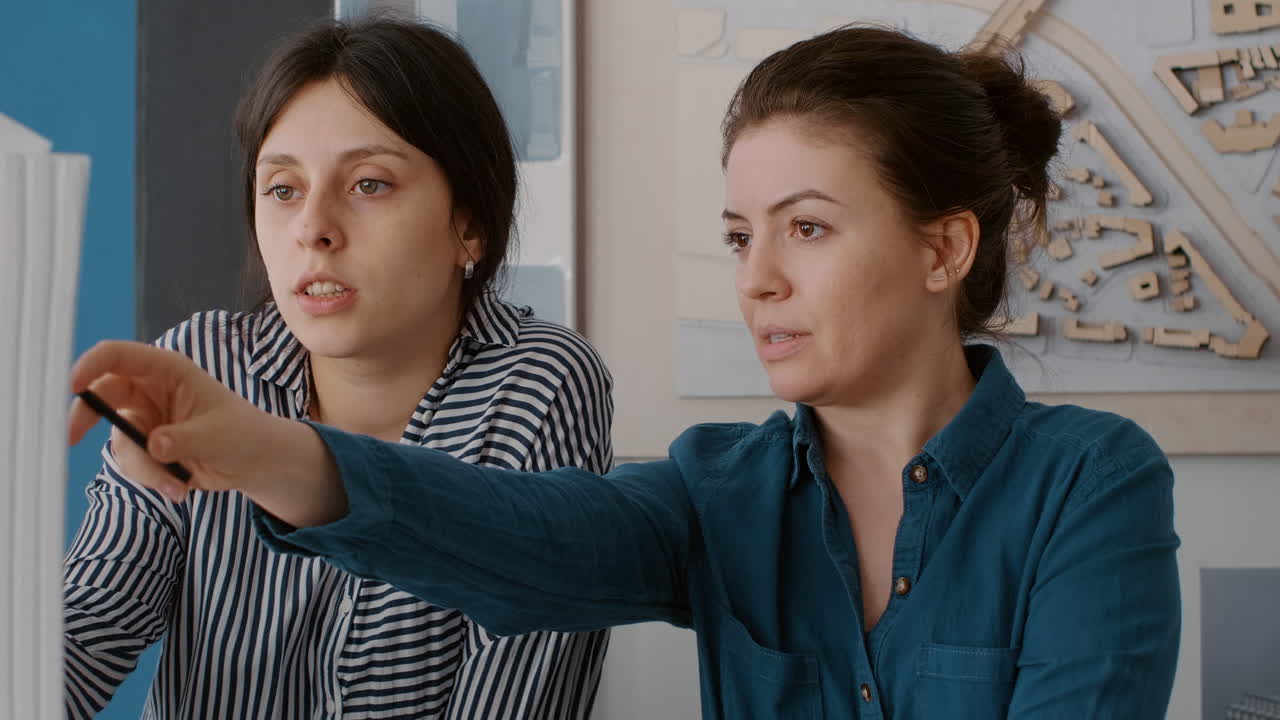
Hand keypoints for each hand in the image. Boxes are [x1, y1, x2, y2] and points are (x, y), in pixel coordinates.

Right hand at [70, 341, 345, 525]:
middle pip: (101, 395)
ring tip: (176, 486)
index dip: (91, 365)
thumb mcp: (217, 435)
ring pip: (119, 440)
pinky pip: (131, 463)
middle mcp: (149, 391)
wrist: (254, 461)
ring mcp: (144, 419)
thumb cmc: (242, 434)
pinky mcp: (145, 446)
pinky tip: (179, 489)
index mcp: (168, 371)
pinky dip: (150, 479)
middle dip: (85, 417)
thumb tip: (155, 445)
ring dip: (142, 467)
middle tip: (72, 437)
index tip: (73, 385)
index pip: (119, 356)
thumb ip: (184, 438)